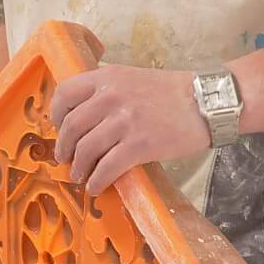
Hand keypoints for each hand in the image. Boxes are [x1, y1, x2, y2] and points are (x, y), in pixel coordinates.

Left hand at [50, 65, 209, 196]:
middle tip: (65, 159)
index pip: (64, 93)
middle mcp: (110, 96)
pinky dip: (97, 180)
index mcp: (107, 77)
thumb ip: (108, 90)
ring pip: (85, 149)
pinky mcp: (139, 144)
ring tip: (80, 176)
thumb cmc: (173, 92)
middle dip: (64, 147)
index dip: (56, 115)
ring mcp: (124, 121)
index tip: (60, 129)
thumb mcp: (133, 78)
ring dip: (78, 168)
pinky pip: (106, 168)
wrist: (207, 101)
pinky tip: (96, 186)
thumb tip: (85, 115)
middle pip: (70, 126)